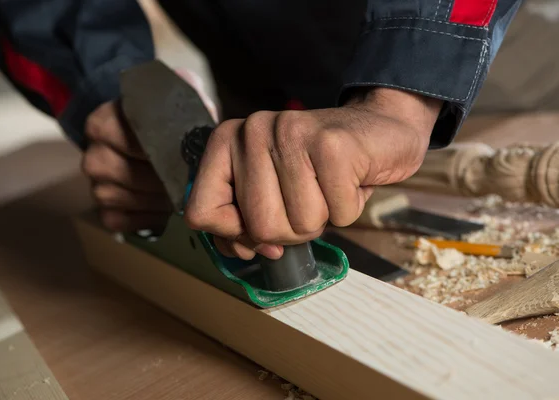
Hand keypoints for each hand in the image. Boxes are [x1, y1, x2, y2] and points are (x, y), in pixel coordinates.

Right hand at [82, 68, 216, 232]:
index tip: (190, 155)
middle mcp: (94, 156)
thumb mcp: (172, 101)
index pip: (137, 143)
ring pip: (134, 200)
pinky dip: (152, 217)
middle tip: (194, 178)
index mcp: (103, 124)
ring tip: (184, 191)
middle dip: (169, 180)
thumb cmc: (161, 122)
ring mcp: (96, 186)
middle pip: (136, 176)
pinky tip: (166, 207)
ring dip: (163, 199)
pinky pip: (128, 222)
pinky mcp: (104, 212)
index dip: (168, 152)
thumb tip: (205, 115)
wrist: (138, 137)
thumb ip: (186, 102)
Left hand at [185, 88, 441, 259]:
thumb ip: (242, 224)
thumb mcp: (270, 194)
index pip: (200, 212)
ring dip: (322, 219)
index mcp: (226, 141)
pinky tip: (349, 181)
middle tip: (308, 201)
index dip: (233, 235)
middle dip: (291, 230)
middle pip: (258, 226)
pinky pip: (337, 215)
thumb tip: (242, 250)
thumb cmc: (318, 170)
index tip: (261, 231)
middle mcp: (252, 131)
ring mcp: (291, 133)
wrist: (378, 132)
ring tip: (328, 188)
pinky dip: (348, 210)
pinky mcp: (331, 145)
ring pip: (299, 224)